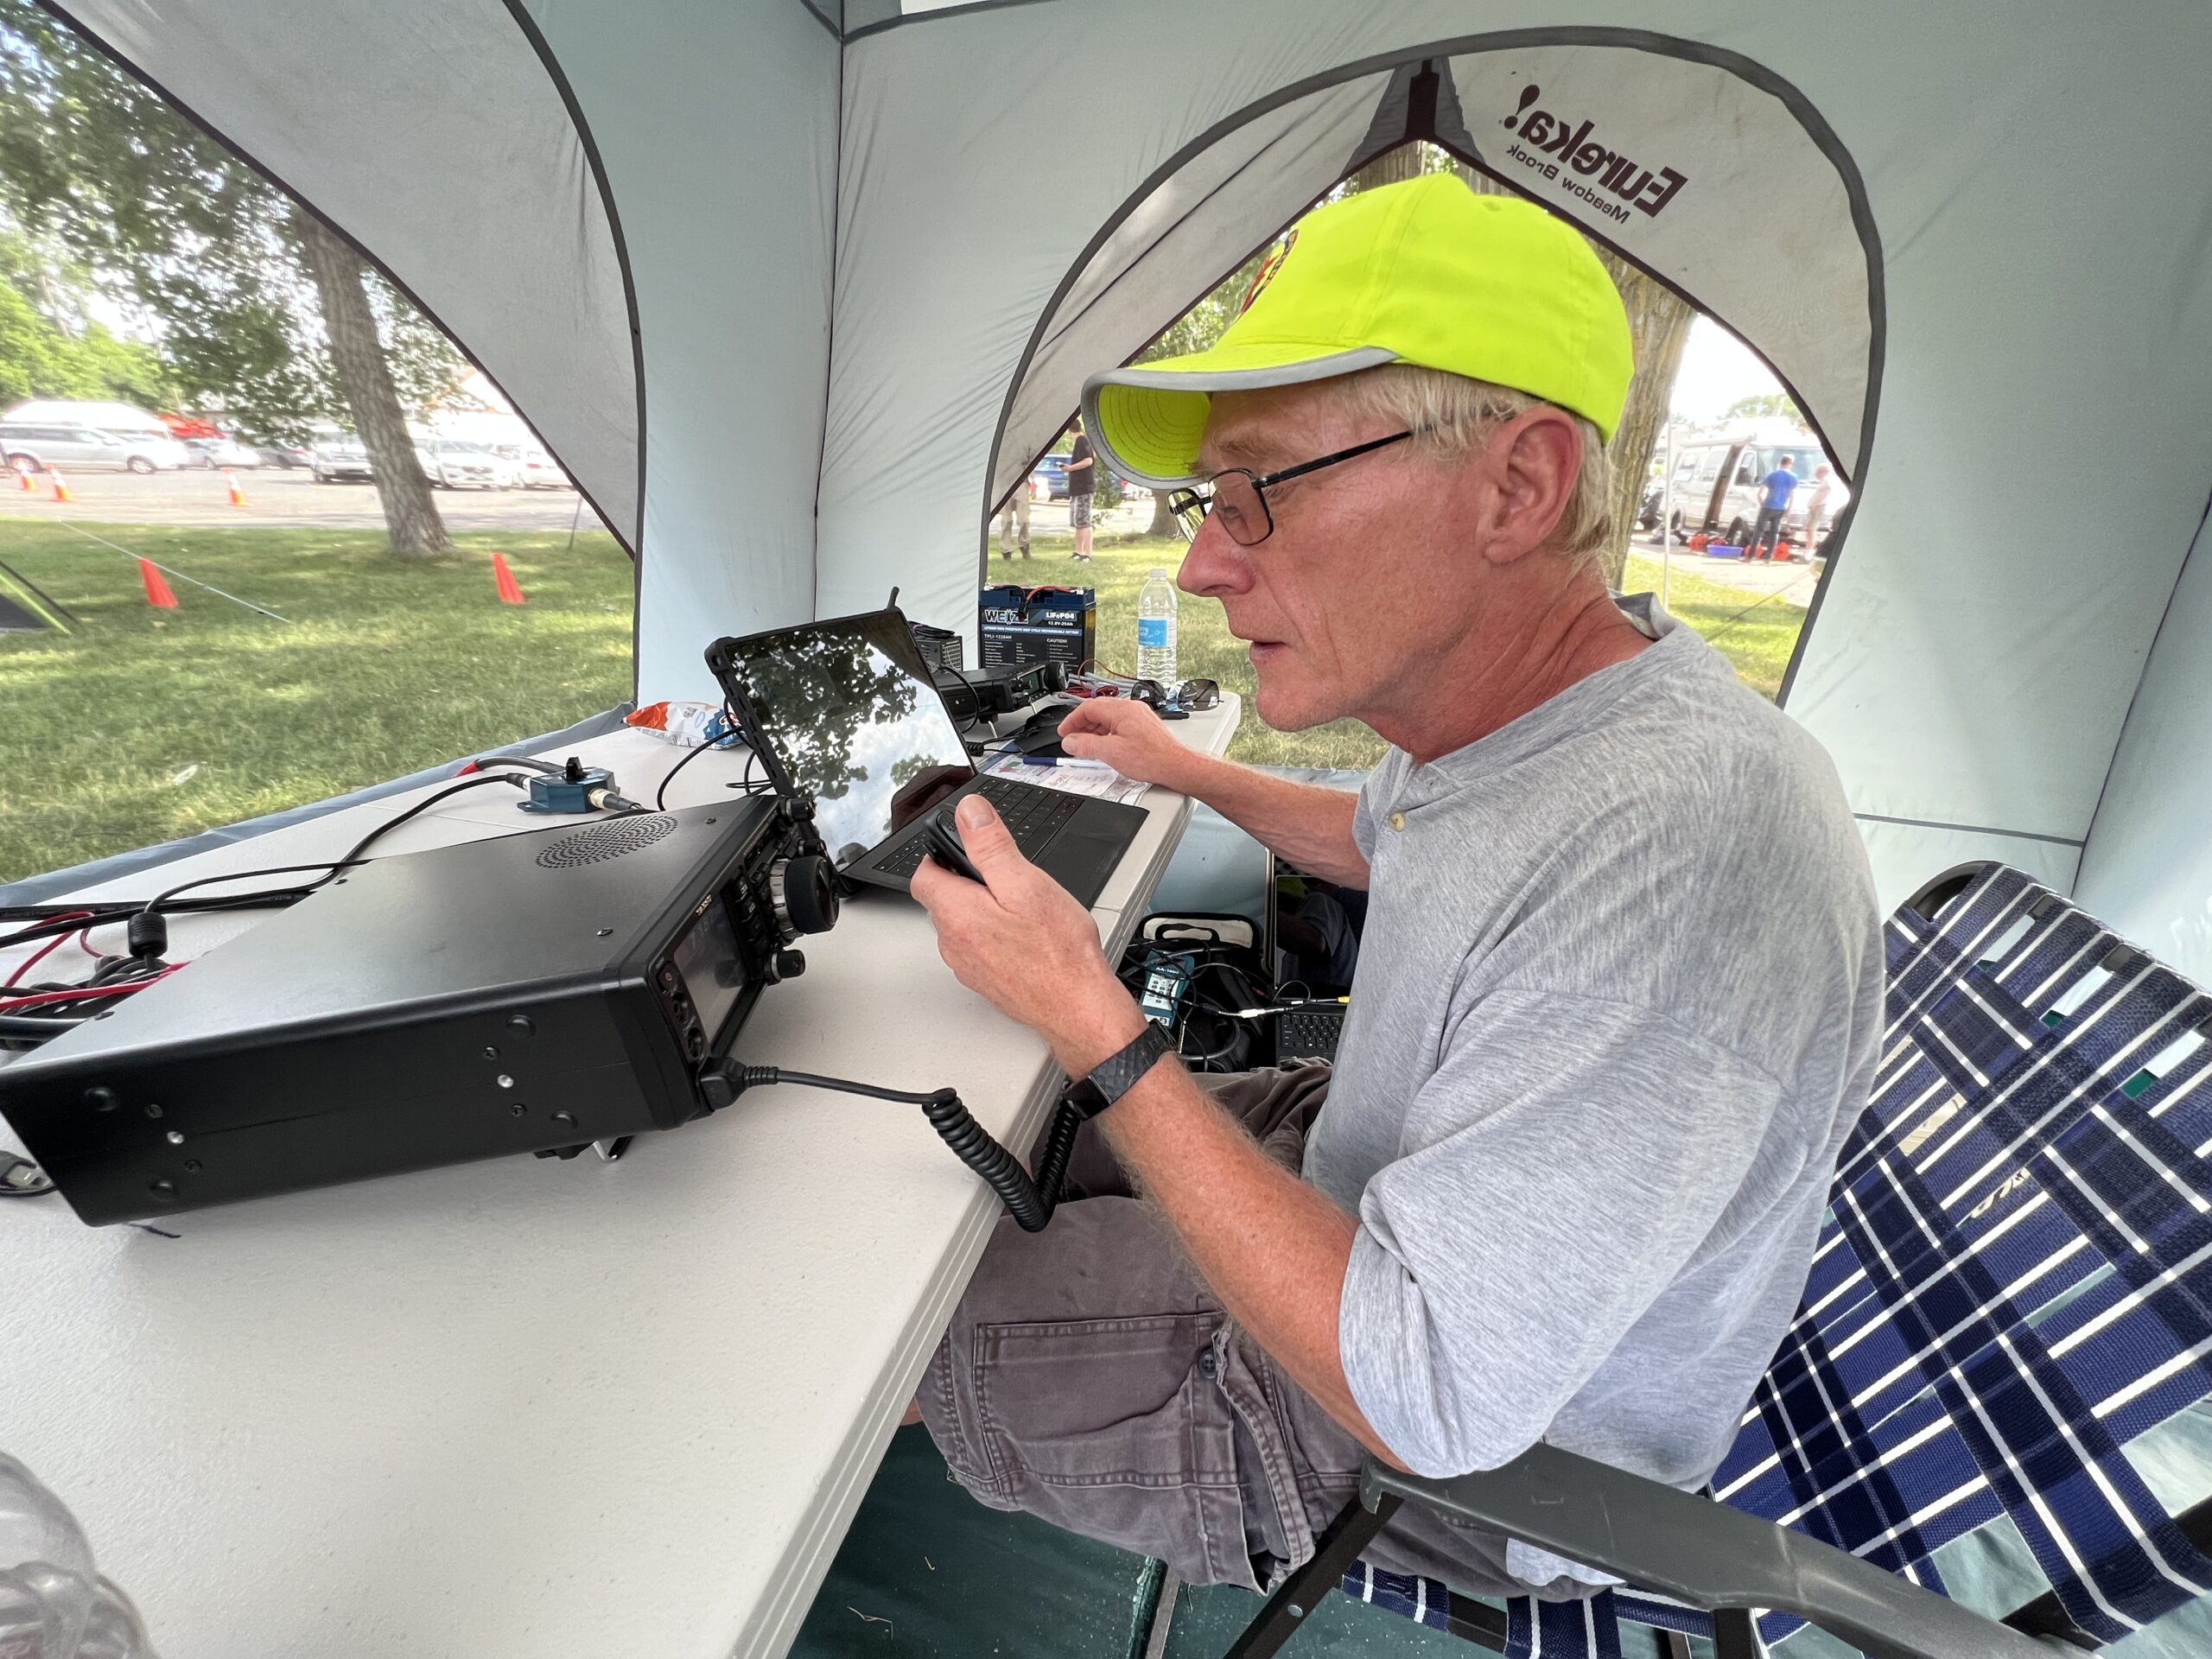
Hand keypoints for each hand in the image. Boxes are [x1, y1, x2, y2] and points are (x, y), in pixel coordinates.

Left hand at [909, 795, 1145, 1074]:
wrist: (1078, 1008)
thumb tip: (969, 812)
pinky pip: (977, 947)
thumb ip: (991, 846)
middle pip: (942, 900)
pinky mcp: (984, 981)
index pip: (923, 875)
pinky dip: (993, 935)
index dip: (940, 855)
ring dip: (981, 910)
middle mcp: (953, 943)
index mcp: (957, 914)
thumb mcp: (1027, 883)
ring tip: (1021, 910)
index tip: (966, 850)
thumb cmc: (1059, 951)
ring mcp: (967, 966)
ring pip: (961, 924)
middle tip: (1007, 880)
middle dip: (967, 883)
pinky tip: (1025, 937)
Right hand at [1057, 698, 1196, 788]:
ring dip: (1094, 730)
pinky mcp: (1144, 726)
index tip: (1064, 732)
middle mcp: (1131, 709)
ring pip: (1109, 718)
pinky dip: (1107, 733)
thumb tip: (1069, 742)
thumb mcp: (1111, 753)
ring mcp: (1138, 716)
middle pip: (1098, 711)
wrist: (1176, 766)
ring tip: (1087, 746)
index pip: (1088, 708)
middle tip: (1072, 740)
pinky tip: (1105, 746)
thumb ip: (1086, 746)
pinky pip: (1119, 724)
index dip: (1072, 720)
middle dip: (1082, 725)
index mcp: (1121, 710)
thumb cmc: (1152, 758)